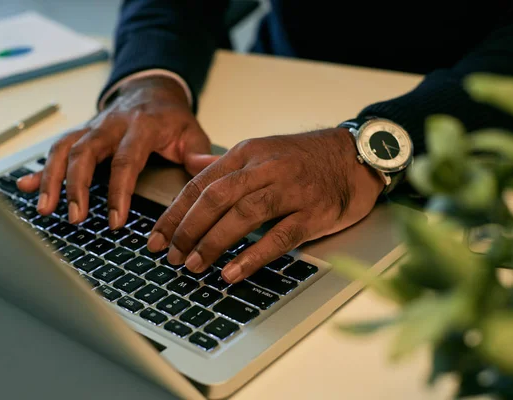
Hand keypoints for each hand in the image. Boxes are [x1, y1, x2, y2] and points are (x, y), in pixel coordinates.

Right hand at [17, 76, 217, 227]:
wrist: (151, 90)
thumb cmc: (171, 117)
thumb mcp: (192, 131)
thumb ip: (198, 153)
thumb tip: (206, 169)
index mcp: (140, 127)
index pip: (125, 161)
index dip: (118, 192)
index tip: (115, 221)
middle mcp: (110, 125)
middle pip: (84, 152)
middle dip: (75, 186)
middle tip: (74, 217)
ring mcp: (92, 128)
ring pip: (63, 149)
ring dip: (50, 179)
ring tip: (45, 209)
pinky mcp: (81, 133)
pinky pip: (56, 149)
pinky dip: (41, 169)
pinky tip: (26, 186)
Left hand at [146, 128, 385, 283]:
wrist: (356, 155)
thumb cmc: (305, 157)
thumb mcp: (261, 150)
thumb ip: (223, 161)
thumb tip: (189, 165)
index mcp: (247, 154)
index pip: (200, 184)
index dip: (174, 213)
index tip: (156, 238)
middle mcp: (265, 169)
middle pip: (216, 198)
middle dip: (187, 229)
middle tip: (172, 256)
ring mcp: (290, 190)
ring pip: (243, 215)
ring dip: (213, 242)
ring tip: (194, 266)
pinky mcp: (313, 212)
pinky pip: (279, 236)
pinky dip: (252, 255)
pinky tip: (232, 272)